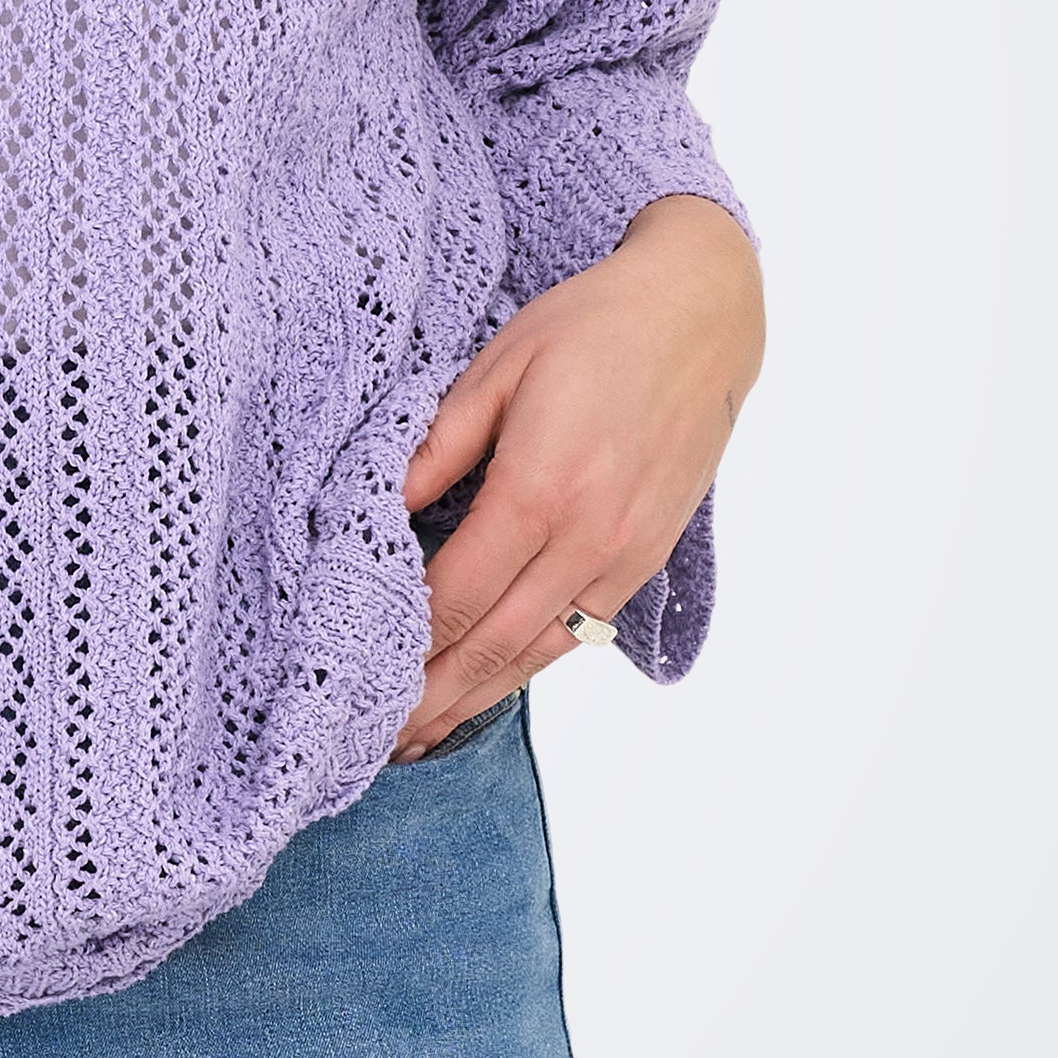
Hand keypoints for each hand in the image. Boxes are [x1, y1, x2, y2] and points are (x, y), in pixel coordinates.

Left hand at [392, 193, 762, 759]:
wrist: (701, 315)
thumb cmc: (592, 326)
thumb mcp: (498, 367)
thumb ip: (437, 446)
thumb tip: (380, 507)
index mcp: (542, 488)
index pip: (456, 594)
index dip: (404, 641)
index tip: (356, 674)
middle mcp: (589, 536)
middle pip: (494, 642)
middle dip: (430, 697)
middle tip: (372, 742)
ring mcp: (625, 554)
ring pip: (540, 651)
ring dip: (477, 698)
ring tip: (421, 736)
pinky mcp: (647, 558)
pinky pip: (580, 632)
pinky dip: (529, 666)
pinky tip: (491, 686)